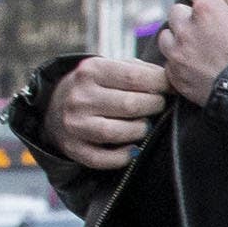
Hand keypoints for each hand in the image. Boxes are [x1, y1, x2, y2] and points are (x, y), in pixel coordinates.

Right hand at [45, 49, 172, 168]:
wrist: (56, 104)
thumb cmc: (97, 85)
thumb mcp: (110, 67)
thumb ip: (139, 70)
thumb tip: (171, 80)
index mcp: (91, 70)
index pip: (134, 77)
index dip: (161, 84)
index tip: (171, 88)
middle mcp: (80, 97)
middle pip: (129, 105)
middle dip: (154, 106)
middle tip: (159, 105)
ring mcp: (75, 124)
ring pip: (117, 133)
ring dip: (141, 130)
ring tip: (146, 124)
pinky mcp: (74, 148)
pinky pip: (104, 159)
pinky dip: (124, 156)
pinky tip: (133, 148)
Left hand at [156, 0, 227, 106]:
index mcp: (207, 10)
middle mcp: (186, 29)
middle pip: (178, 12)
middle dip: (194, 17)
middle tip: (210, 26)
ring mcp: (178, 54)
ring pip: (166, 37)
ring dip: (179, 40)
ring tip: (196, 47)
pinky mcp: (177, 77)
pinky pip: (171, 65)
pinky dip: (182, 65)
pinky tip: (197, 69)